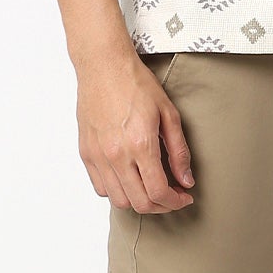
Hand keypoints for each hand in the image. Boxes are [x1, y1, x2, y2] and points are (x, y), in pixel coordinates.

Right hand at [77, 51, 196, 210]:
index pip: (159, 192)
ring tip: (150, 188)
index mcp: (140, 144)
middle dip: (161, 206)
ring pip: (118, 200)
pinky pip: (100, 187)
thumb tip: (186, 180)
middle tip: (171, 197)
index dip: (175, 202)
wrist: (104, 66)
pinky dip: (117, 191)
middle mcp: (116, 154)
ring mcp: (98, 156)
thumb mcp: (168, 114)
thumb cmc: (136, 84)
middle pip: (140, 203)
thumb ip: (179, 151)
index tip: (184, 198)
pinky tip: (130, 178)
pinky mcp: (86, 153)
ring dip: (139, 201)